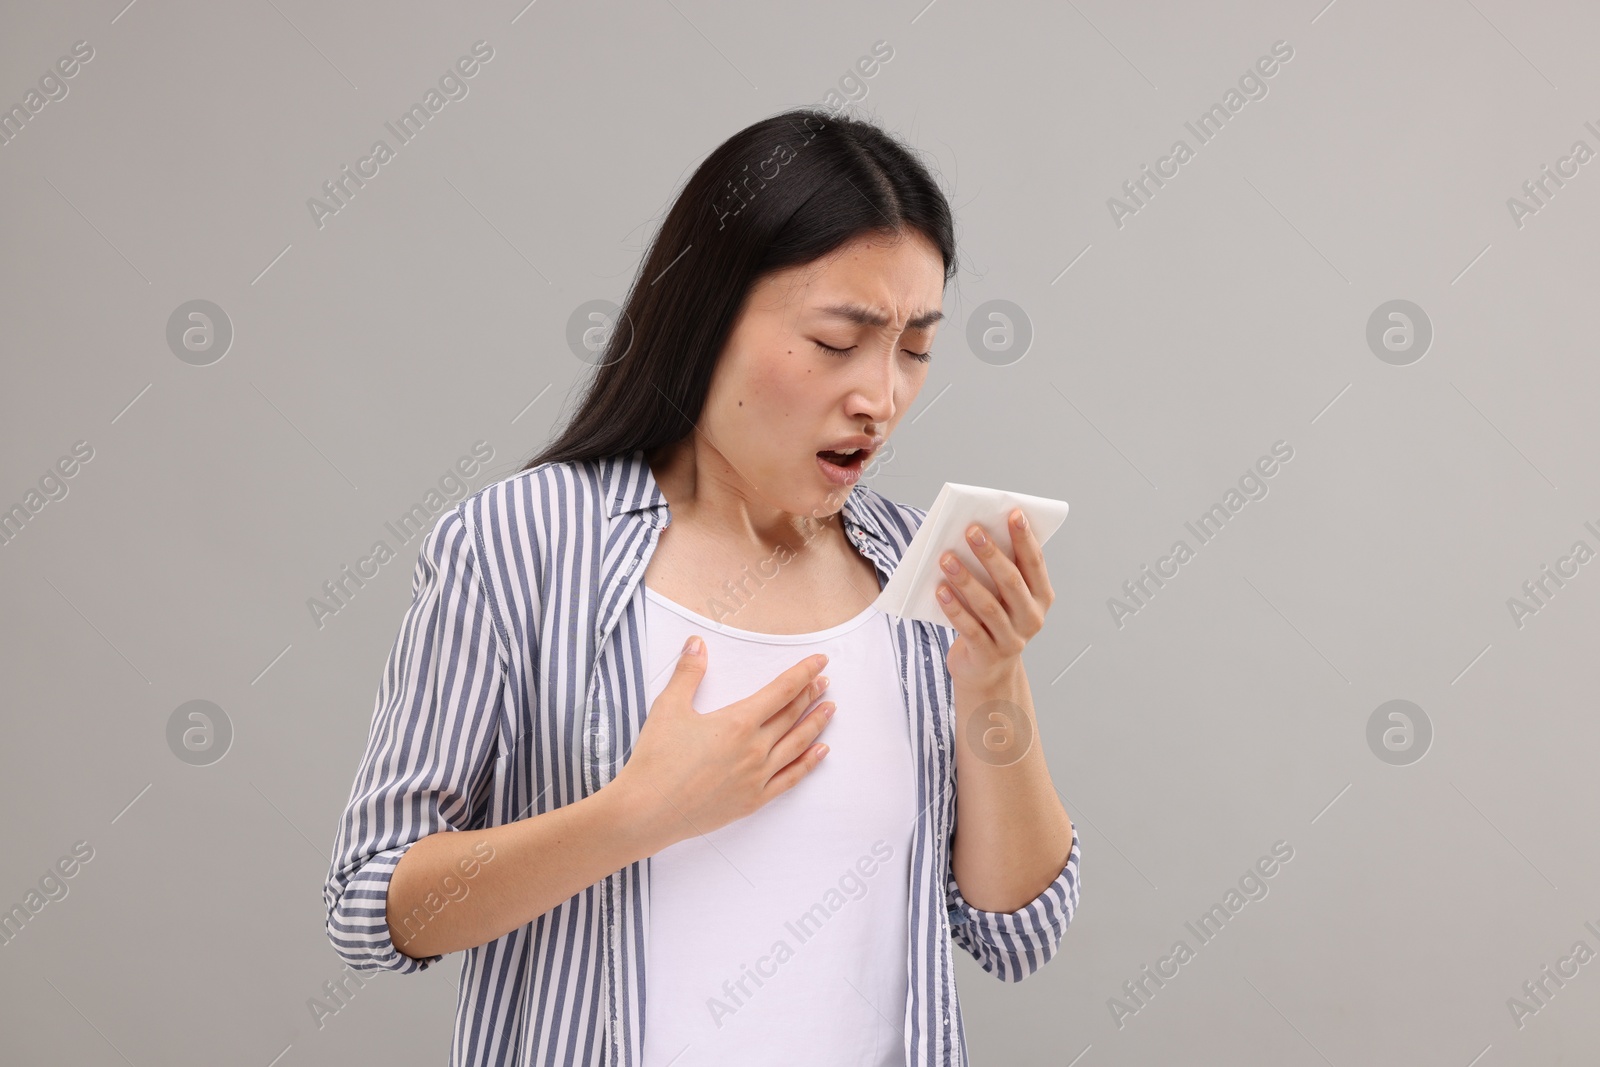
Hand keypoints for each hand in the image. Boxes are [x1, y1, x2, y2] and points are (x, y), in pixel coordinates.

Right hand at [611, 640, 835, 850]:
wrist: (647, 811)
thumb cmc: (656, 759)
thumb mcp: (669, 707)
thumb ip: (688, 673)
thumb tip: (697, 642)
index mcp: (738, 722)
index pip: (781, 691)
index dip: (803, 674)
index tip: (820, 662)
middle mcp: (755, 749)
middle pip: (792, 715)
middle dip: (810, 695)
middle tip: (825, 682)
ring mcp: (757, 777)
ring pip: (797, 745)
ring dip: (815, 725)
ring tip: (830, 710)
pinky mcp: (752, 801)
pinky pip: (790, 779)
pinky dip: (808, 764)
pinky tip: (821, 753)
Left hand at [935, 509, 1054, 690]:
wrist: (987, 670)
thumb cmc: (994, 620)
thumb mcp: (1004, 596)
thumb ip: (999, 571)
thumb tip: (976, 533)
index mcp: (1041, 597)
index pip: (1035, 563)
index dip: (1024, 538)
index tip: (1013, 513)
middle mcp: (1031, 618)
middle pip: (1010, 581)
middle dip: (990, 554)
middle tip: (971, 530)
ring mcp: (1012, 639)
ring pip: (988, 605)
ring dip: (965, 579)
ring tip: (946, 558)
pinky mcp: (988, 654)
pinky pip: (970, 628)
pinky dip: (954, 608)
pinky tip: (940, 590)